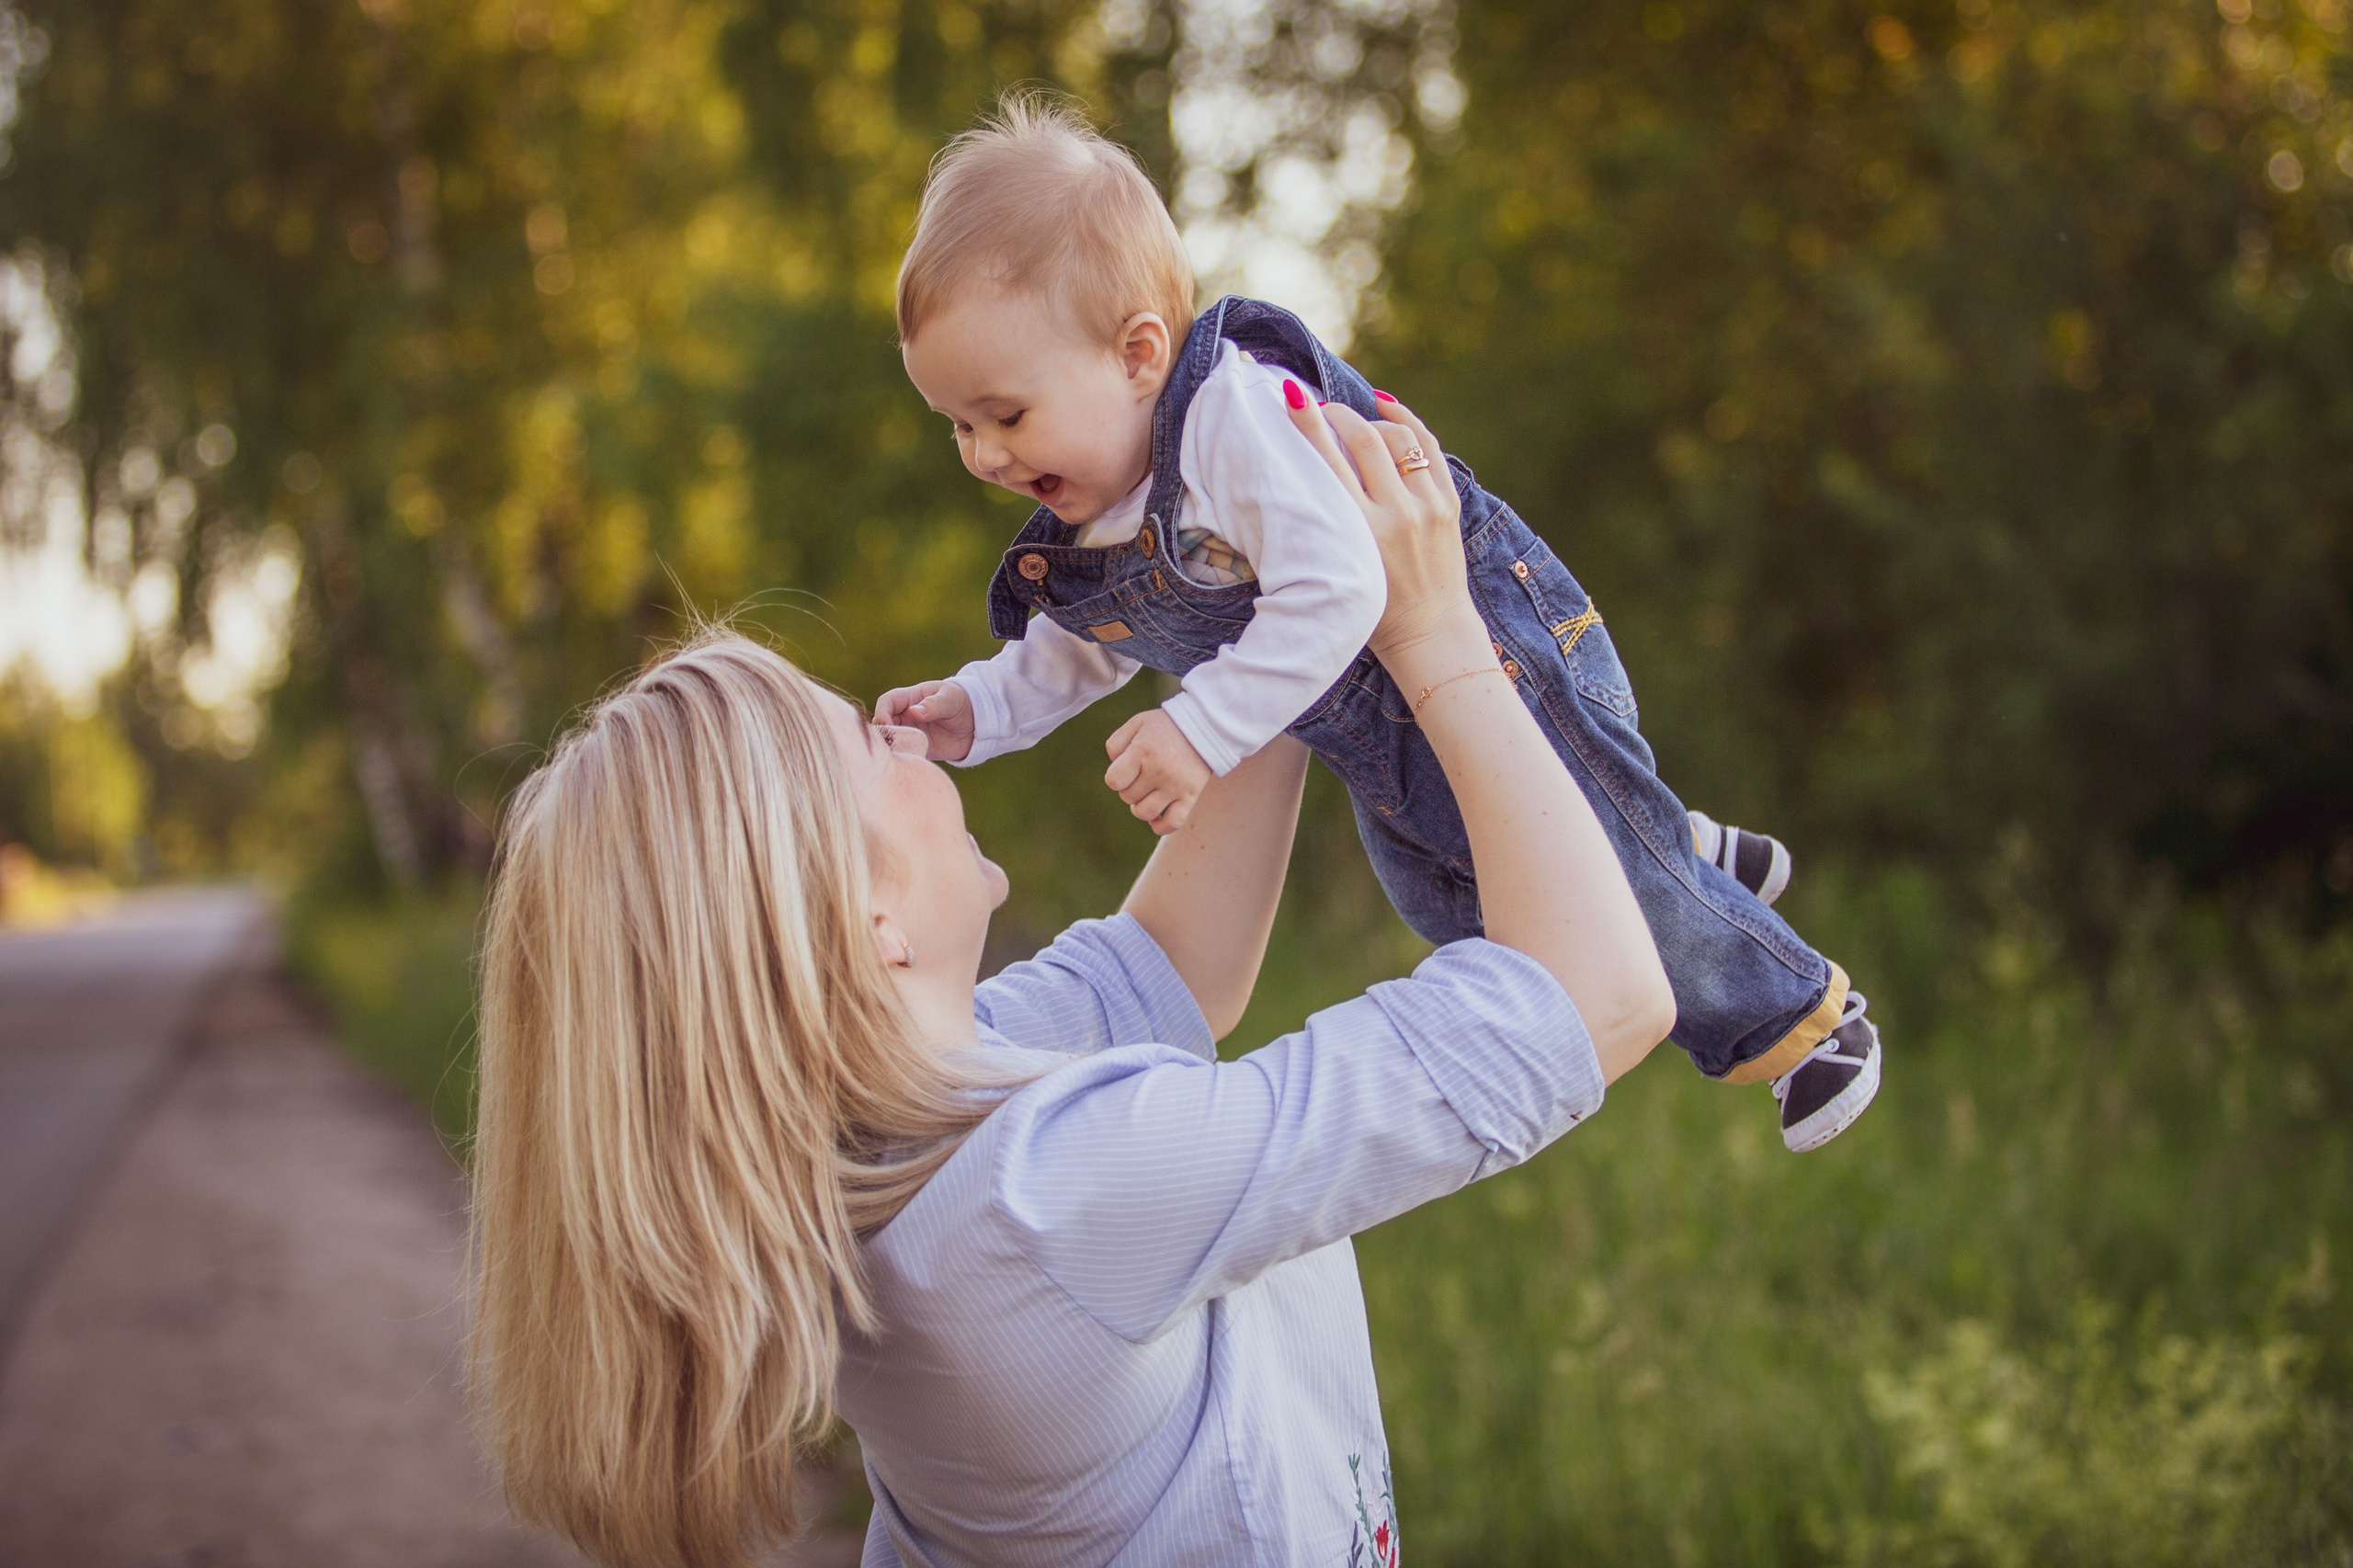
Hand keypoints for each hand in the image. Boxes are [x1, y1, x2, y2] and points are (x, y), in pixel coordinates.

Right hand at [873, 679, 975, 762]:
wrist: (977, 724)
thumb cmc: (963, 703)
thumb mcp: (951, 699)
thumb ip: (933, 705)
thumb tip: (914, 711)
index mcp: (910, 698)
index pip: (887, 702)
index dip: (882, 712)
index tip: (887, 725)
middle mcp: (905, 716)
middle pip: (882, 723)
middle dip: (882, 733)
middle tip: (890, 745)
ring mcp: (910, 733)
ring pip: (890, 741)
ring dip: (890, 749)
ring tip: (898, 756)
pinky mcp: (917, 749)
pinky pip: (904, 755)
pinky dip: (902, 760)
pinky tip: (908, 765)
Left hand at [1103, 708, 1213, 835]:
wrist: (1205, 726)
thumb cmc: (1165, 726)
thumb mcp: (1137, 723)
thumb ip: (1116, 744)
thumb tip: (1114, 767)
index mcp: (1142, 752)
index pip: (1114, 781)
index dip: (1116, 778)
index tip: (1126, 770)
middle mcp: (1158, 771)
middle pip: (1128, 797)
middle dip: (1129, 789)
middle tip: (1141, 776)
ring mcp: (1175, 785)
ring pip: (1145, 813)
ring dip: (1140, 807)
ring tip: (1146, 795)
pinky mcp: (1190, 795)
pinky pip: (1173, 823)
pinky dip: (1161, 827)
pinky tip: (1157, 818)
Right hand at [1279, 386, 1477, 669]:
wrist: (1429, 631)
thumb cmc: (1371, 608)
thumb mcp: (1339, 565)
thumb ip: (1327, 522)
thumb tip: (1306, 468)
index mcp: (1361, 533)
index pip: (1329, 461)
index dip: (1309, 423)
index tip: (1294, 398)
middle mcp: (1396, 516)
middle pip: (1363, 439)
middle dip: (1338, 414)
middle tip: (1323, 409)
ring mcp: (1427, 507)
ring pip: (1397, 438)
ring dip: (1371, 420)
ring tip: (1355, 421)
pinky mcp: (1448, 504)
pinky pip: (1428, 446)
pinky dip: (1406, 421)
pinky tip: (1388, 408)